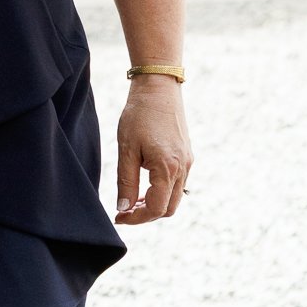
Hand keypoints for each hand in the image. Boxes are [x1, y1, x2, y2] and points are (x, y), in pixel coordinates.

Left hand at [114, 78, 190, 224]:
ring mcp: (188, 162)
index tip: (119, 217)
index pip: (156, 209)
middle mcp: (183, 168)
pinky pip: (177, 183)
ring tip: (132, 198)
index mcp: (168, 168)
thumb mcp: (127, 149)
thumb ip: (126, 182)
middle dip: (146, 214)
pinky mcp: (187, 155)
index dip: (137, 219)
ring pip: (174, 197)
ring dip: (154, 203)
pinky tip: (144, 183)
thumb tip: (124, 209)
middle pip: (169, 208)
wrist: (159, 87)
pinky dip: (162, 190)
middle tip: (124, 211)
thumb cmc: (139, 115)